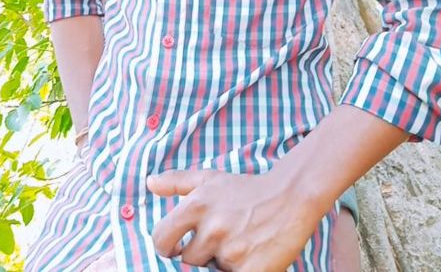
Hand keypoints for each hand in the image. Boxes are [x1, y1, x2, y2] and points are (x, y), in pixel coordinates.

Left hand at [147, 165, 324, 271]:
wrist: (291, 196)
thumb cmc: (247, 189)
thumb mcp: (211, 178)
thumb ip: (177, 181)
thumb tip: (149, 183)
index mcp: (197, 205)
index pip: (162, 239)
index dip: (167, 247)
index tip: (176, 247)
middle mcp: (211, 228)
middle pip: (187, 259)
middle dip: (200, 254)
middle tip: (220, 239)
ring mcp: (230, 251)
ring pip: (208, 271)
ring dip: (219, 264)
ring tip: (236, 246)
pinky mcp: (249, 270)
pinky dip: (236, 271)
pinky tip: (247, 258)